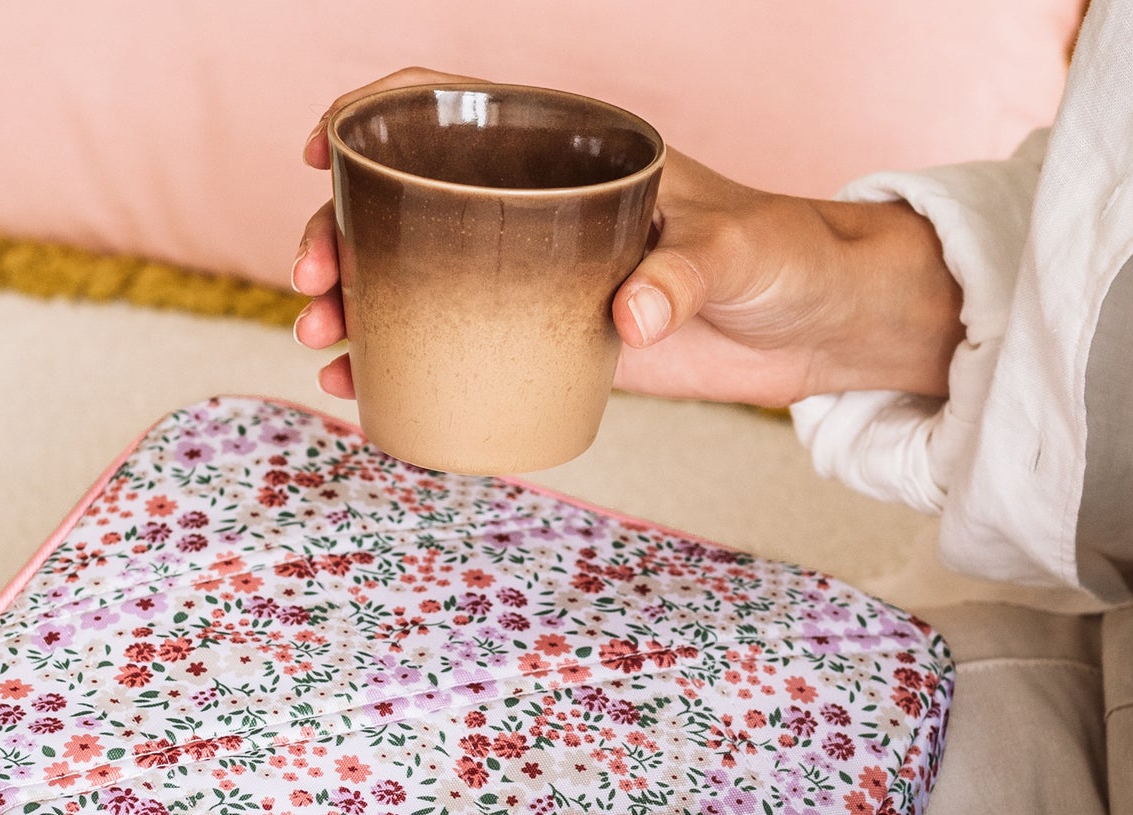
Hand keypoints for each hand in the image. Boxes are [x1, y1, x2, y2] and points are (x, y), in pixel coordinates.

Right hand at [293, 69, 964, 406]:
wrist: (815, 326)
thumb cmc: (785, 255)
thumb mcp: (739, 249)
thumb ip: (685, 273)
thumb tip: (627, 318)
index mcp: (569, 149)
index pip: (448, 106)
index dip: (372, 115)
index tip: (320, 153)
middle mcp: (535, 206)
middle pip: (407, 204)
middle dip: (340, 239)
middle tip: (317, 290)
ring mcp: (535, 276)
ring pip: (419, 279)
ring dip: (358, 309)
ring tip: (324, 348)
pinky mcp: (550, 340)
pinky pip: (460, 344)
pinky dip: (405, 364)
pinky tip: (364, 389)